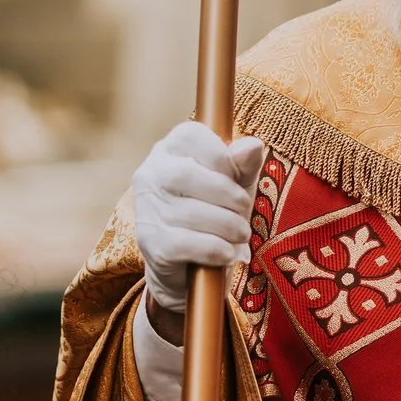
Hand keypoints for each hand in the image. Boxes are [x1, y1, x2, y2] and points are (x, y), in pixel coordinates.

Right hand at [132, 122, 267, 346]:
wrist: (188, 265)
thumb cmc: (214, 212)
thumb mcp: (235, 184)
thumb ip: (245, 164)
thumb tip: (253, 146)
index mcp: (169, 150)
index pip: (189, 135)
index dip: (220, 154)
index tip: (236, 176)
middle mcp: (150, 174)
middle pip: (186, 173)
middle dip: (227, 194)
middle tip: (244, 210)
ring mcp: (146, 208)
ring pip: (190, 211)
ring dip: (227, 225)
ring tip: (240, 234)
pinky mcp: (150, 242)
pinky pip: (187, 243)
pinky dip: (216, 249)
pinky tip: (227, 253)